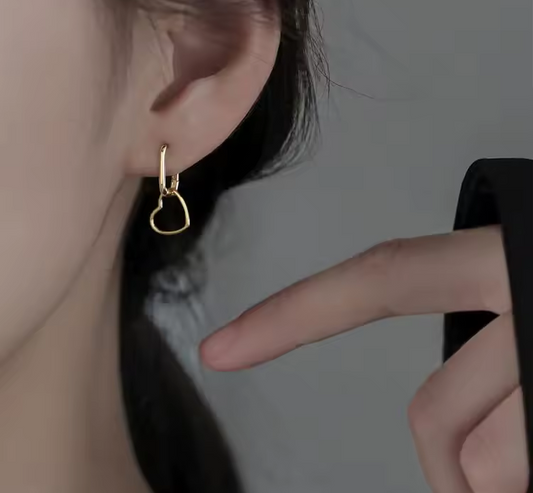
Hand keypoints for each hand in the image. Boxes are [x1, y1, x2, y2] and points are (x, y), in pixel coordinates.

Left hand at [201, 226, 528, 492]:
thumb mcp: (523, 292)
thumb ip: (476, 342)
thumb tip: (450, 424)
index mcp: (495, 257)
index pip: (377, 278)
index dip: (292, 314)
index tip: (219, 347)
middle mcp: (521, 290)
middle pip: (432, 408)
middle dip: (442, 452)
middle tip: (467, 471)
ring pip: (485, 458)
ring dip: (504, 469)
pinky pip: (522, 472)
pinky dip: (526, 475)